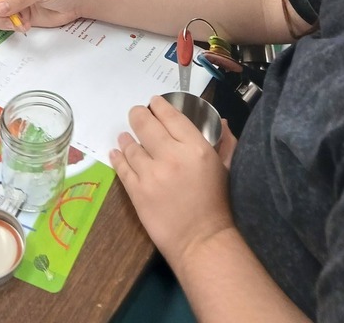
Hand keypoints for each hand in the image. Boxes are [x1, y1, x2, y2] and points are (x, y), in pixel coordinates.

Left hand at [110, 95, 234, 264]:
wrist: (202, 242)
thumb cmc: (217, 204)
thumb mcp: (226, 168)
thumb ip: (224, 142)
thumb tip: (221, 121)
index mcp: (196, 148)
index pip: (171, 116)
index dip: (159, 105)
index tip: (153, 102)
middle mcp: (171, 156)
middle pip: (146, 125)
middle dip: (138, 115)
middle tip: (136, 113)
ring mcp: (151, 174)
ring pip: (131, 146)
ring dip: (127, 138)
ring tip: (125, 136)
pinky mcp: (137, 192)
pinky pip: (122, 168)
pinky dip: (117, 157)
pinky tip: (116, 152)